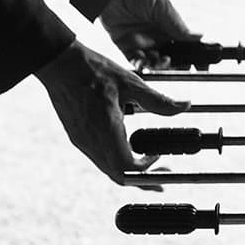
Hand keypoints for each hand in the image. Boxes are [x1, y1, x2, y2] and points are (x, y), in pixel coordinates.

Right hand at [38, 40, 188, 182]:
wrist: (60, 64)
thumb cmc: (94, 71)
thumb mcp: (132, 83)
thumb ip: (159, 101)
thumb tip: (185, 106)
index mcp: (106, 130)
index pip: (127, 168)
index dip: (146, 168)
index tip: (158, 156)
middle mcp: (91, 141)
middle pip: (117, 176)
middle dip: (141, 180)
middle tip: (161, 176)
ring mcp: (81, 141)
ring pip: (107, 168)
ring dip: (128, 170)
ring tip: (146, 161)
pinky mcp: (76, 136)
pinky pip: (98, 157)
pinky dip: (115, 159)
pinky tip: (126, 145)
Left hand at [97, 0, 195, 69]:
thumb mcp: (161, 4)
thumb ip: (176, 24)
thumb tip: (200, 36)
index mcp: (168, 24)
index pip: (184, 44)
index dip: (192, 55)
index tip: (201, 65)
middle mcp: (156, 33)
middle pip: (170, 56)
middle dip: (174, 64)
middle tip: (172, 61)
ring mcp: (140, 39)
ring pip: (153, 61)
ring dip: (157, 65)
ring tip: (159, 61)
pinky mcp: (124, 43)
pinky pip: (134, 59)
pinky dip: (140, 64)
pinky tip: (143, 63)